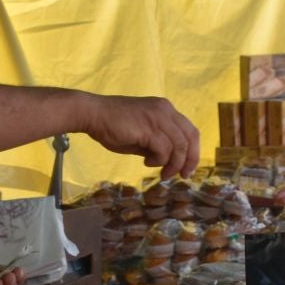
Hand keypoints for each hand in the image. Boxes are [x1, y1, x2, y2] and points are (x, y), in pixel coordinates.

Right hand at [81, 94, 199, 178]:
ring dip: (173, 164)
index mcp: (165, 109)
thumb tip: (168, 161)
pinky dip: (159, 161)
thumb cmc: (113, 125)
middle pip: (191, 137)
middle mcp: (165, 110)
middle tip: (183, 175)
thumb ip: (156, 144)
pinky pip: (164, 150)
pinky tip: (146, 162)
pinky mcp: (148, 128)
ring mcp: (158, 117)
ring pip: (180, 146)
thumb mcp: (141, 135)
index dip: (192, 151)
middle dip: (190, 160)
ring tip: (162, 173)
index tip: (187, 168)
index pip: (190, 130)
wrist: (93, 114)